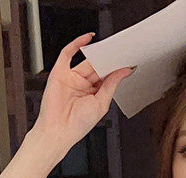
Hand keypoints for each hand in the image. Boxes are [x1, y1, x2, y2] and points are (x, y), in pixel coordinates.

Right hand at [31, 32, 133, 156]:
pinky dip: (77, 44)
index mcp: (93, 94)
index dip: (115, 69)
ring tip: (109, 49)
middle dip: (107, 60)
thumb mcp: (101, 103)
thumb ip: (111, 85)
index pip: (106, 77)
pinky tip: (88, 38)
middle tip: (119, 53)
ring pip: (85, 60)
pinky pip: (67, 53)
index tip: (127, 63)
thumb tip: (124, 72)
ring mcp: (71, 78)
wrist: (59, 130)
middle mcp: (82, 85)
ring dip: (96, 53)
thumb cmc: (78, 124)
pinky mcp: (59, 72)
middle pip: (96, 67)